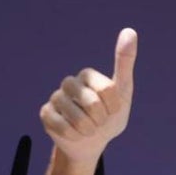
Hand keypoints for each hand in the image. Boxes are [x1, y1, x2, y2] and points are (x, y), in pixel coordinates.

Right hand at [39, 28, 136, 165]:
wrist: (93, 143)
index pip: (107, 90)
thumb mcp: (123, 90)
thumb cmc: (110, 116)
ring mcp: (56, 98)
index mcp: (87, 75)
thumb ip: (124, 62)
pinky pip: (63, 127)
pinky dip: (74, 135)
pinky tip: (75, 134)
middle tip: (99, 121)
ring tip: (88, 129)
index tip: (112, 110)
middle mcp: (69, 83)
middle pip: (92, 103)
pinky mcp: (46, 114)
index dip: (114, 107)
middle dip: (101, 119)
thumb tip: (130, 31)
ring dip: (89, 129)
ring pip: (77, 117)